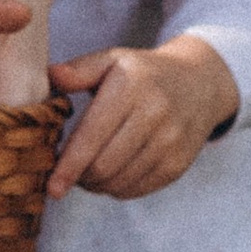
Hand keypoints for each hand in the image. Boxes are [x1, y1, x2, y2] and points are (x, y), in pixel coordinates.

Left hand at [46, 33, 239, 199]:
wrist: (199, 84)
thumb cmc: (143, 74)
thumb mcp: (113, 60)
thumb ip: (79, 70)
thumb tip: (51, 76)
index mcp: (130, 86)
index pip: (91, 137)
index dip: (68, 166)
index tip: (51, 187)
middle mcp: (154, 113)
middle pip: (103, 166)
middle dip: (79, 177)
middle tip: (68, 173)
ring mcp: (170, 142)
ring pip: (119, 182)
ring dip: (95, 186)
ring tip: (87, 173)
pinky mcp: (178, 164)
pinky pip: (137, 190)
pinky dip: (117, 189)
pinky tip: (111, 175)